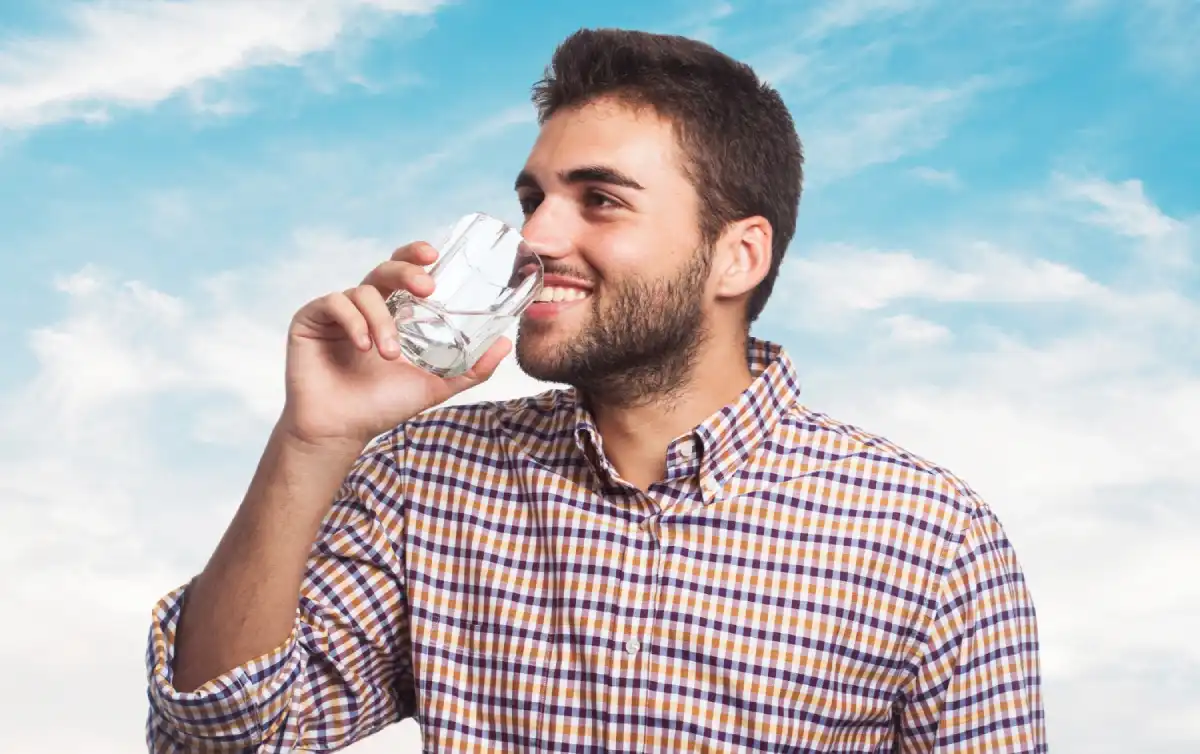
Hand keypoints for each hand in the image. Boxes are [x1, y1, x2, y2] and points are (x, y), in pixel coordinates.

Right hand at [278, 242, 510, 448]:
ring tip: (390, 353)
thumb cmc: (382, 405)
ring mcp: (338, 311)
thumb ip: (470, 367)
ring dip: (382, 320)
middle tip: (427, 288)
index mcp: (393, 312)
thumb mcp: (434, 385)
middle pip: (385, 269)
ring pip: (363, 291)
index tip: (434, 256)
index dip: (416, 256)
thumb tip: (506, 343)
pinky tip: (363, 347)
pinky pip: (333, 303)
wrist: (341, 431)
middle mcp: (367, 306)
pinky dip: (353, 322)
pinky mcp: (310, 319)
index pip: (405, 272)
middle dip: (407, 271)